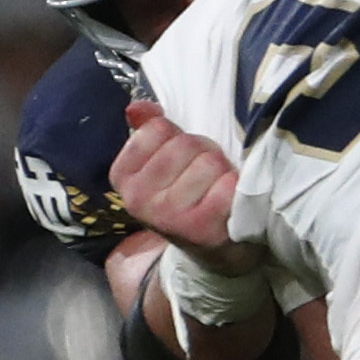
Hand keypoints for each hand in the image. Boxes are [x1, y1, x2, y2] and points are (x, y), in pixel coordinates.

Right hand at [112, 101, 255, 270]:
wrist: (214, 252)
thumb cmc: (190, 197)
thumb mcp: (162, 166)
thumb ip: (149, 132)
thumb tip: (137, 107)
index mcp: (123, 178)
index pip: (157, 129)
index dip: (180, 138)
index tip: (184, 160)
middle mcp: (138, 198)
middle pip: (186, 144)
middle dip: (205, 153)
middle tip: (208, 176)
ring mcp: (167, 215)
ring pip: (210, 162)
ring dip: (223, 171)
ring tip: (219, 189)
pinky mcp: (200, 228)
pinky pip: (227, 185)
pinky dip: (236, 187)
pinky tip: (231, 201)